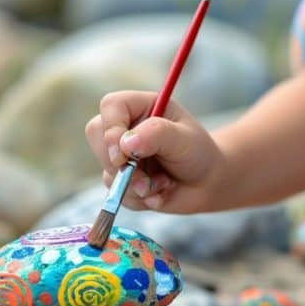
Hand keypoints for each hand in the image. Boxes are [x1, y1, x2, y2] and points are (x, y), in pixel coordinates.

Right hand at [85, 90, 222, 212]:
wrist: (207, 184)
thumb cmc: (198, 152)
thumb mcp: (184, 139)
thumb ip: (156, 135)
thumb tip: (125, 144)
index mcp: (141, 106)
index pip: (111, 106)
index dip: (112, 129)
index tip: (123, 154)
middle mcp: (126, 128)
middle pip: (97, 135)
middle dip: (119, 162)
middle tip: (143, 175)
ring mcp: (121, 155)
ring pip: (107, 171)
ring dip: (135, 184)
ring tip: (163, 182)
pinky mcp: (121, 180)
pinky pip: (117, 194)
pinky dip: (140, 199)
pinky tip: (160, 192)